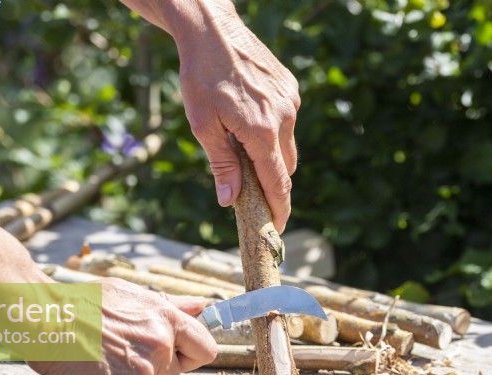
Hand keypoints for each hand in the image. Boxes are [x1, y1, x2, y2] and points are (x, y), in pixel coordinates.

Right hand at [30, 277, 216, 374]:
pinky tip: (91, 374)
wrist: (45, 318)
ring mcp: (141, 370)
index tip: (175, 359)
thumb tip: (201, 307)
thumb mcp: (131, 294)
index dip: (190, 358)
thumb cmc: (85, 303)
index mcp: (167, 318)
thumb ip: (170, 306)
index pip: (206, 349)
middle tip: (122, 358)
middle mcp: (160, 344)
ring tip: (103, 362)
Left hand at [172, 1, 299, 232]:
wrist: (212, 29)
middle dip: (272, 183)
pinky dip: (273, 132)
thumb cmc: (200, 77)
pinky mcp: (290, 88)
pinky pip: (287, 121)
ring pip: (288, 144)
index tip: (277, 229)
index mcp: (262, 132)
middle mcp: (283, 117)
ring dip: (271, 155)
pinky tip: (248, 120)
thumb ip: (221, 165)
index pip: (279, 183)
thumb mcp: (203, 126)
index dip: (279, 210)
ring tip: (242, 147)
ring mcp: (290, 101)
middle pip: (286, 167)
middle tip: (250, 190)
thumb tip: (229, 201)